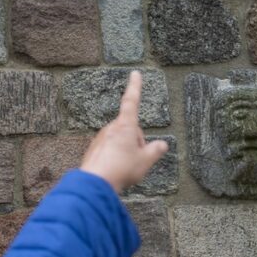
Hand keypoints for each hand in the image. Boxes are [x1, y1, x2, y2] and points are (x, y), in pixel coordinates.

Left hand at [80, 71, 168, 193]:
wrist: (96, 183)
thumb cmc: (122, 169)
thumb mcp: (146, 160)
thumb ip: (156, 150)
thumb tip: (162, 144)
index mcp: (126, 126)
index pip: (132, 101)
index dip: (135, 87)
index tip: (135, 74)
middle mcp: (111, 128)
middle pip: (130, 130)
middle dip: (136, 142)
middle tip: (137, 160)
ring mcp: (101, 138)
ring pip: (120, 141)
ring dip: (126, 151)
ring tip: (125, 168)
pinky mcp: (94, 149)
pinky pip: (109, 150)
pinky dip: (115, 158)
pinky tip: (115, 171)